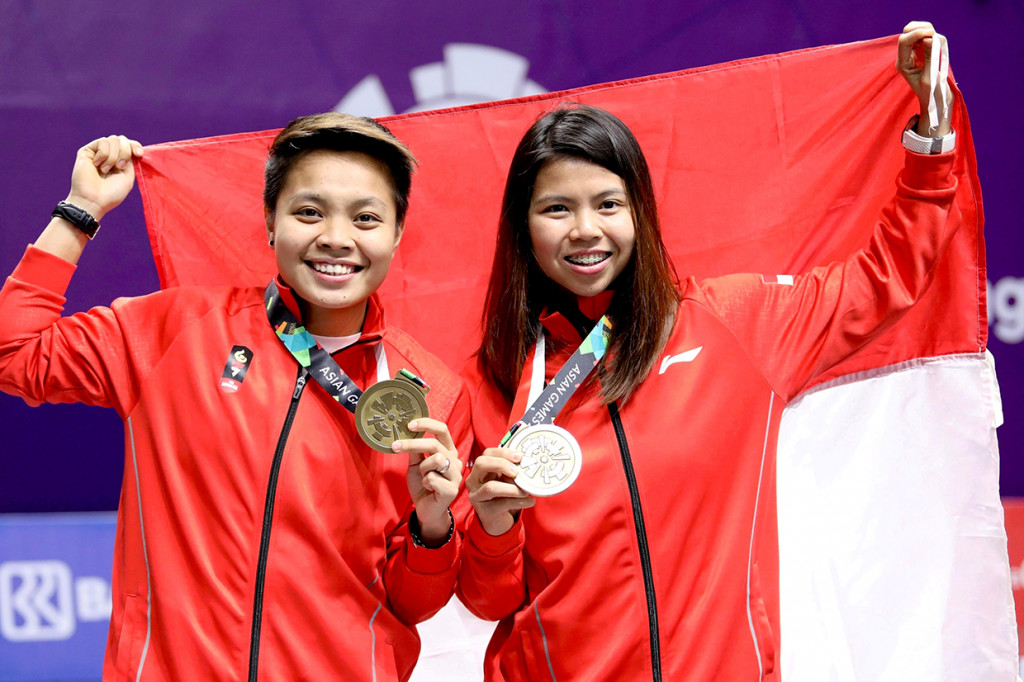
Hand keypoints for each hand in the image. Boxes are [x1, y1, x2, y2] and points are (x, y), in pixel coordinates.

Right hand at [66, 135, 143, 220]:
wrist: (94, 200)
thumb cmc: (112, 193)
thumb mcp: (128, 176)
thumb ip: (131, 160)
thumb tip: (132, 146)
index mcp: (120, 160)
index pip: (129, 144)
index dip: (135, 145)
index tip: (139, 154)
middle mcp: (109, 155)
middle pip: (122, 139)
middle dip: (125, 152)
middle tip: (120, 167)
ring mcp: (98, 152)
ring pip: (113, 139)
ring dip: (114, 156)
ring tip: (106, 170)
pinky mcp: (87, 151)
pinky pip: (102, 142)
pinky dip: (104, 154)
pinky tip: (97, 165)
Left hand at [393, 418, 462, 543]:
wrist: (426, 510)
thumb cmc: (423, 485)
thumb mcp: (415, 464)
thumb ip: (415, 450)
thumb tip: (407, 431)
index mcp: (448, 451)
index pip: (442, 430)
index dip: (427, 424)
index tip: (409, 424)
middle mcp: (455, 461)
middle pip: (434, 444)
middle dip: (413, 444)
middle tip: (395, 446)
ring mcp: (456, 475)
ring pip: (436, 460)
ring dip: (423, 469)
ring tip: (424, 478)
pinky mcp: (452, 489)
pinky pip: (432, 478)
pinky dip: (425, 483)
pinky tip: (429, 489)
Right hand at [465, 447, 535, 535]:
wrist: (498, 521)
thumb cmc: (503, 495)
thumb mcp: (506, 480)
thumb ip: (511, 471)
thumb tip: (527, 464)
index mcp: (480, 470)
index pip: (487, 454)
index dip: (503, 452)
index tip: (520, 457)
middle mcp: (473, 481)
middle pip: (481, 464)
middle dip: (501, 464)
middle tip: (517, 472)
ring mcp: (477, 497)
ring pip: (490, 487)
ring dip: (512, 488)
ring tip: (526, 491)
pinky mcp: (485, 511)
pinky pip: (502, 504)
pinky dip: (520, 502)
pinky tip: (530, 501)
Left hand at [897, 21, 953, 135]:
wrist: (934, 100)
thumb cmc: (931, 93)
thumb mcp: (931, 76)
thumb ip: (929, 57)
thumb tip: (928, 38)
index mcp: (903, 64)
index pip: (904, 41)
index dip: (917, 33)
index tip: (932, 34)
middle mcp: (905, 56)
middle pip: (907, 32)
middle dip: (921, 28)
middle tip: (935, 35)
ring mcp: (912, 53)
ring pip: (915, 31)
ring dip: (926, 30)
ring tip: (937, 39)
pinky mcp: (921, 51)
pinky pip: (924, 36)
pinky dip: (931, 34)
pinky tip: (937, 41)